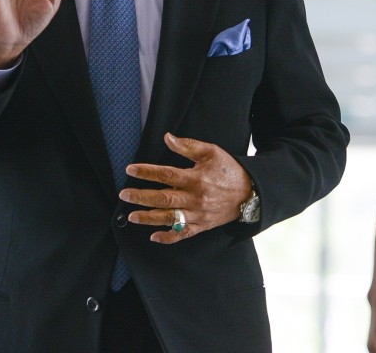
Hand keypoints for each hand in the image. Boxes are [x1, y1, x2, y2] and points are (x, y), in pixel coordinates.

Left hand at [119, 132, 252, 243]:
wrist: (250, 192)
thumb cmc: (229, 169)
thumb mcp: (211, 152)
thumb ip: (187, 146)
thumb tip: (167, 137)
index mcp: (196, 178)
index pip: (166, 175)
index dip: (147, 172)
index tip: (131, 169)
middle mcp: (195, 198)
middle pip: (164, 198)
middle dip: (141, 197)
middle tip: (124, 195)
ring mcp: (198, 214)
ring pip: (170, 218)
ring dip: (149, 218)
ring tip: (132, 216)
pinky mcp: (202, 226)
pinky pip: (183, 234)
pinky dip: (168, 237)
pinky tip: (153, 236)